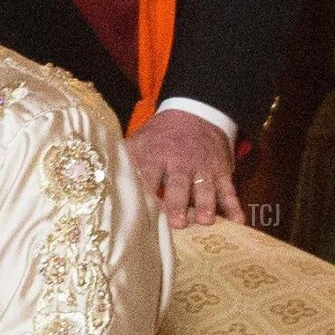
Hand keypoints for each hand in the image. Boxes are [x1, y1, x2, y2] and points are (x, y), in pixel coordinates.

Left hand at [126, 109, 243, 229]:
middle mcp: (180, 162)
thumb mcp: (139, 141)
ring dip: (206, 204)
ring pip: (206, 187)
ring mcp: (203, 168)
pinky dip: (235, 206)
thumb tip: (95, 178)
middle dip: (179, 203)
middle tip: (178, 222)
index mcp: (156, 155)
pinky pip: (230, 190)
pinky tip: (239, 222)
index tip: (142, 211)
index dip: (146, 191)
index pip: (149, 174)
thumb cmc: (160, 137)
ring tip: (206, 221)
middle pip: (179, 183)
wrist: (196, 112)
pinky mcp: (221, 171)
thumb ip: (121, 160)